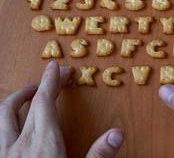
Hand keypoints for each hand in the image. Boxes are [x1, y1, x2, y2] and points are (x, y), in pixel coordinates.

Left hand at [0, 61, 122, 157]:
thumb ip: (98, 155)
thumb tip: (118, 133)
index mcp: (42, 144)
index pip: (44, 101)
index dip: (51, 81)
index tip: (57, 67)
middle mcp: (17, 144)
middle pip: (20, 104)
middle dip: (35, 86)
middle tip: (48, 79)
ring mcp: (2, 153)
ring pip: (1, 115)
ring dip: (14, 100)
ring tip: (27, 96)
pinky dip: (4, 120)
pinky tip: (13, 127)